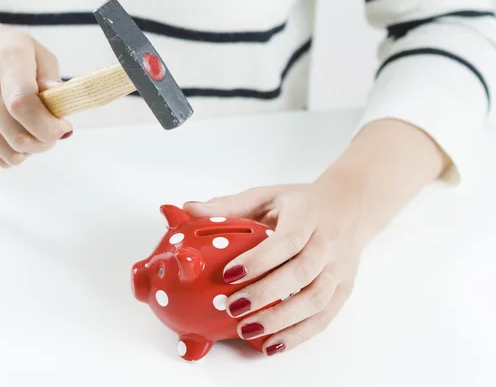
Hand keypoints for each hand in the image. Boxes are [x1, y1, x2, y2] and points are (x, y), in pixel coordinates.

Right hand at [0, 13, 72, 167]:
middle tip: (51, 132)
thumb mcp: (36, 52)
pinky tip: (13, 133)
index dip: (48, 126)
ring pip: (10, 154)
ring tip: (32, 130)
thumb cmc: (5, 53)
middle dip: (45, 143)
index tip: (63, 127)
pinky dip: (13, 153)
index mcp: (5, 59)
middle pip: (18, 136)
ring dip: (30, 150)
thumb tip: (60, 107)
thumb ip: (52, 78)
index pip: (22, 104)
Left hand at [183, 181, 368, 355]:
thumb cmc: (303, 203)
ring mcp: (339, 269)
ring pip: (316, 300)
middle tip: (233, 307)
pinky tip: (274, 344)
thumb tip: (190, 209)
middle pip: (302, 274)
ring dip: (282, 320)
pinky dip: (300, 334)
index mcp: (308, 217)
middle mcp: (328, 244)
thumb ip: (230, 206)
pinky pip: (324, 316)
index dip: (259, 260)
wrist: (351, 207)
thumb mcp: (268, 196)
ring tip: (249, 330)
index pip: (287, 241)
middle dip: (266, 294)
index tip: (230, 274)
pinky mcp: (344, 288)